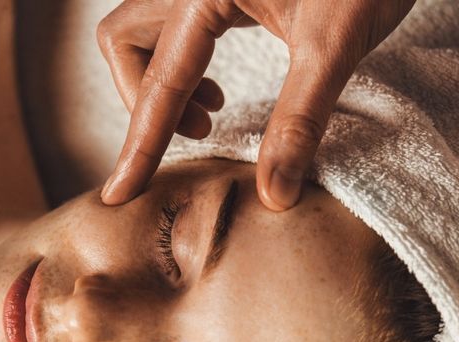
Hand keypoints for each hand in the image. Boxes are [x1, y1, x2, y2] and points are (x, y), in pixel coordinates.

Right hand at [98, 0, 413, 209]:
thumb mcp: (337, 42)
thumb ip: (300, 119)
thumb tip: (273, 194)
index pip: (160, 81)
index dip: (140, 146)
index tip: (121, 195)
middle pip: (126, 40)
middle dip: (144, 98)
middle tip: (197, 135)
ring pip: (144, 31)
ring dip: (160, 81)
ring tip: (208, 115)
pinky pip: (174, 28)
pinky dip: (182, 66)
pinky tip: (219, 91)